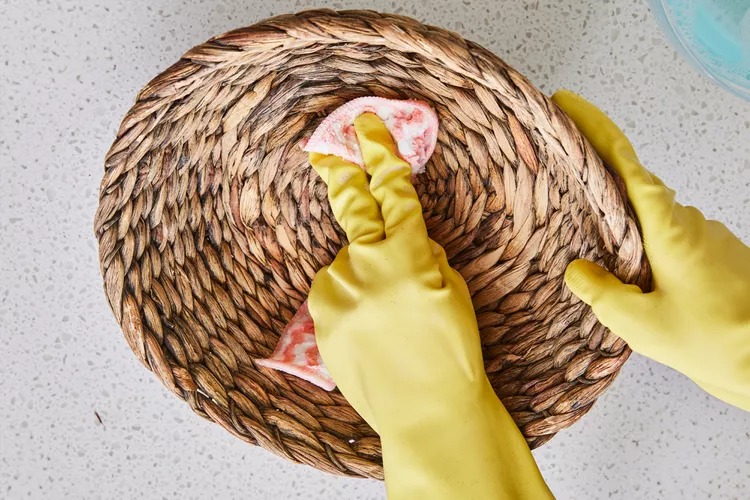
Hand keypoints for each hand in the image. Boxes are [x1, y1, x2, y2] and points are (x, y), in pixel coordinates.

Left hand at [308, 113, 551, 498]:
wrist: (425, 412)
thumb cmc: (452, 353)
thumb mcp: (453, 292)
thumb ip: (425, 257)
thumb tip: (406, 242)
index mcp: (406, 253)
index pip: (394, 191)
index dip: (382, 154)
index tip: (367, 127)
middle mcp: (363, 264)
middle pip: (351, 206)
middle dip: (341, 172)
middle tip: (325, 150)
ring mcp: (335, 292)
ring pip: (346, 266)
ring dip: (362, 277)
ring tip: (388, 322)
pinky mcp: (317, 320)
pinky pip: (334, 295)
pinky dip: (350, 303)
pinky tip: (372, 334)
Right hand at [552, 90, 749, 410]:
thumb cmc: (712, 338)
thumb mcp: (640, 323)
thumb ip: (600, 293)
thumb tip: (576, 271)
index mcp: (667, 225)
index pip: (625, 162)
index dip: (595, 128)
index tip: (568, 104)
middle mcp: (688, 221)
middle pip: (634, 188)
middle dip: (599, 184)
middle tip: (563, 189)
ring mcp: (707, 238)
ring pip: (652, 219)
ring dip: (624, 226)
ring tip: (592, 253)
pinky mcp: (717, 258)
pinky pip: (670, 240)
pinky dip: (646, 249)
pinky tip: (634, 281)